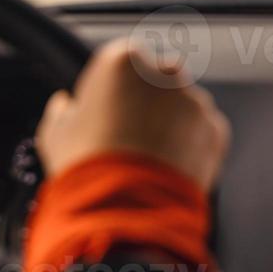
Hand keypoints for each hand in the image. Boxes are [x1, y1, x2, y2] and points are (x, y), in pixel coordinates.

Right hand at [35, 39, 229, 191]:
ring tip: (149, 160)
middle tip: (130, 136)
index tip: (106, 112)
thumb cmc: (87, 168)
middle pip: (158, 79)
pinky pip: (203, 133)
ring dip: (172, 125)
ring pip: (183, 107)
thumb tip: (64, 106)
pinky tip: (168, 169)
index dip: (113, 89)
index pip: (122, 62)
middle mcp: (165, 73)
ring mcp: (194, 101)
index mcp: (123, 61)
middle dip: (149, 102)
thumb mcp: (57, 134)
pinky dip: (192, 147)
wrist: (124, 210)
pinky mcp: (215, 131)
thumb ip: (63, 111)